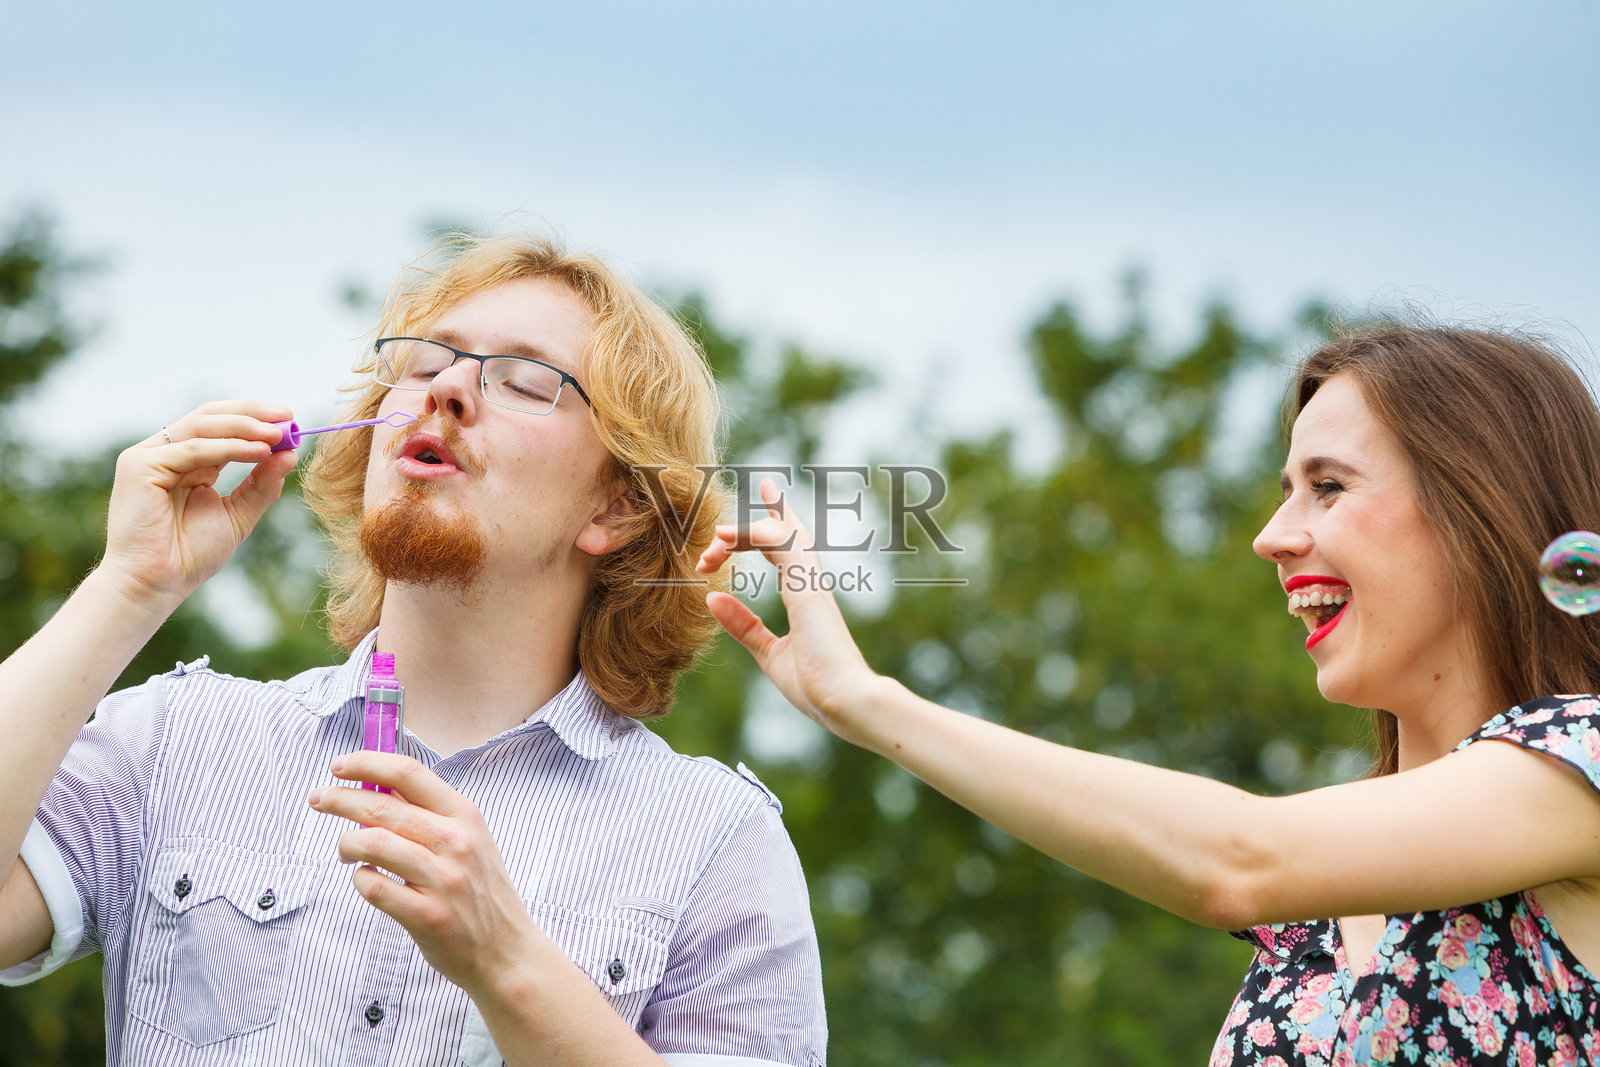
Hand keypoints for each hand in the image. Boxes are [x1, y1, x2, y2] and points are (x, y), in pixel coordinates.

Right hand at [100, 399, 296, 606]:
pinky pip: (192, 449)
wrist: (155, 584)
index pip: (219, 426)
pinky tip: (259, 452)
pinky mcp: (140, 466)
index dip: (253, 417)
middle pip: (209, 417)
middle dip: (251, 413)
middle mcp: (165, 453)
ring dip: (244, 427)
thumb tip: (290, 454)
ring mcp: (149, 457)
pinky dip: (229, 448)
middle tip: (286, 417)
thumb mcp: (237, 515)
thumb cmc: (189, 556)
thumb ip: (261, 485)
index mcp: (185, 462)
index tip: (289, 420)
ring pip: (201, 426)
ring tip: (278, 435)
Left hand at [309, 752, 546, 998]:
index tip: (340, 765)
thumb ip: (428, 813)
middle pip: (383, 806)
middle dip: (340, 798)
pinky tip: (366, 879)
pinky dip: (361, 880)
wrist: (507, 950)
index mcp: (465, 815)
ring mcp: (443, 880)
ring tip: (344, 852)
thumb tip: (378, 785)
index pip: (409, 774)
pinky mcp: (428, 916)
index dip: (368, 763)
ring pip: (373, 844)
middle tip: (318, 799)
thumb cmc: (480, 892)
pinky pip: (375, 888)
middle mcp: (455, 842)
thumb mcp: (469, 840)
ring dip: (347, 844)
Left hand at [696, 477, 878, 743]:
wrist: (845, 703)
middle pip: (788, 533)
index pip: (787, 549)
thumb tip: (713, 599)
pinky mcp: (810, 588)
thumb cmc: (816, 687)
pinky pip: (781, 545)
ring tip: (715, 538)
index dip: (772, 523)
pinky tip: (726, 539)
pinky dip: (753, 535)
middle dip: (763, 516)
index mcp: (805, 597)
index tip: (761, 499)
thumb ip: (744, 625)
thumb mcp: (769, 653)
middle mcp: (810, 583)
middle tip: (723, 527)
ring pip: (780, 535)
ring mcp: (812, 583)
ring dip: (745, 531)